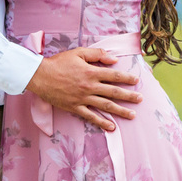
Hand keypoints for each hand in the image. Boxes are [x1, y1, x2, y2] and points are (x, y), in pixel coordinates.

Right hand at [26, 49, 141, 130]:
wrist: (40, 76)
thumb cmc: (59, 62)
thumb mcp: (78, 53)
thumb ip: (97, 54)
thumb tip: (113, 59)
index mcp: (91, 72)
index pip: (114, 76)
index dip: (127, 78)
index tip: (137, 81)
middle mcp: (90, 86)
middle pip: (113, 92)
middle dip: (129, 96)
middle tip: (141, 99)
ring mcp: (83, 98)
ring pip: (105, 106)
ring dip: (120, 110)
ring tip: (132, 115)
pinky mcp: (75, 107)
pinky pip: (91, 116)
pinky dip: (102, 122)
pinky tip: (111, 127)